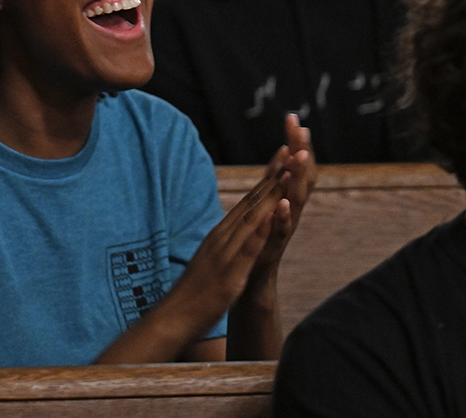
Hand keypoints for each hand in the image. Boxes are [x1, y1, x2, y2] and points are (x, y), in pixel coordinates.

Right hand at [163, 170, 285, 337]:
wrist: (172, 317)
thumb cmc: (193, 292)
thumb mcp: (213, 260)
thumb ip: (223, 243)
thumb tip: (232, 231)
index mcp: (222, 234)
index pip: (250, 200)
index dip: (269, 176)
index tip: (285, 154)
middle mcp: (223, 236)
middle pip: (253, 200)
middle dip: (275, 174)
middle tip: (294, 148)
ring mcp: (226, 252)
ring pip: (252, 217)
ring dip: (271, 192)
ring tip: (289, 169)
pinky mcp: (230, 272)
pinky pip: (247, 247)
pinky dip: (261, 229)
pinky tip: (274, 214)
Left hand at [253, 114, 315, 274]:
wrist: (250, 289)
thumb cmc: (256, 249)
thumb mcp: (261, 213)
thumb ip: (271, 190)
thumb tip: (279, 163)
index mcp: (279, 202)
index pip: (289, 168)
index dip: (292, 145)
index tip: (293, 119)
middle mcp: (285, 214)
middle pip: (296, 179)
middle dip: (299, 153)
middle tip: (301, 127)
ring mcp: (280, 232)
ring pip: (292, 202)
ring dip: (296, 179)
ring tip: (301, 156)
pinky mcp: (271, 251)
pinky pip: (280, 233)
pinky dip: (282, 218)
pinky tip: (283, 204)